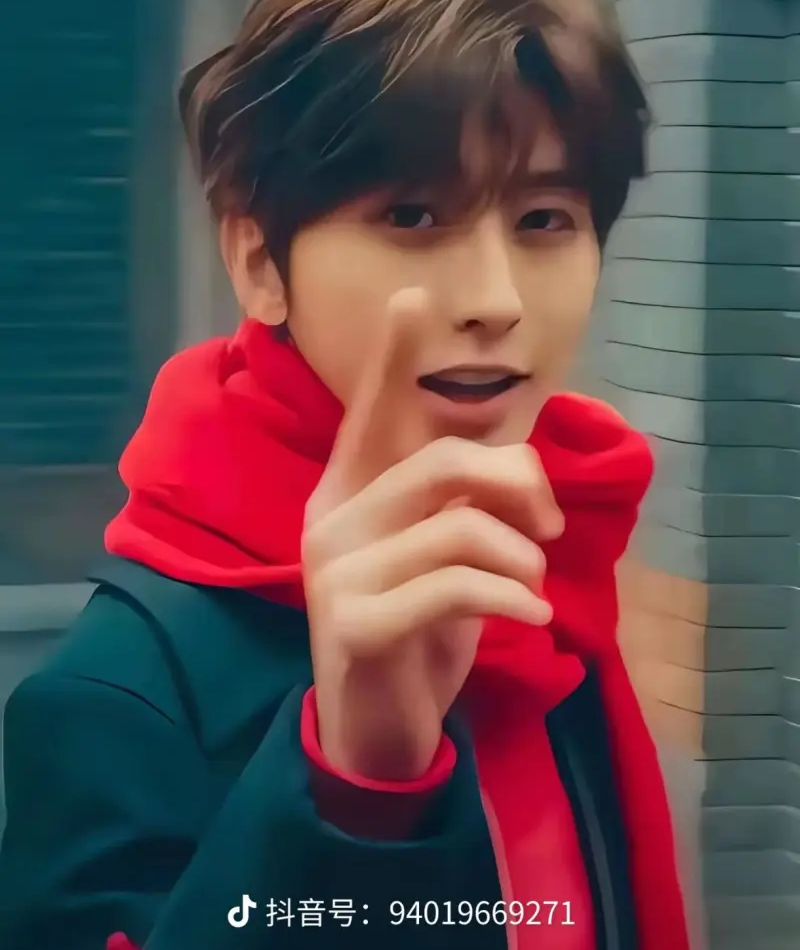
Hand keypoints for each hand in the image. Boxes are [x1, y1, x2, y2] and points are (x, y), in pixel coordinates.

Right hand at [302, 289, 562, 780]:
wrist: (377, 727)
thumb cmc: (417, 628)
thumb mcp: (444, 555)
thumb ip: (461, 502)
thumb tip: (518, 454)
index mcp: (352, 493)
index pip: (373, 415)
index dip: (393, 359)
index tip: (413, 296)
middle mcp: (332, 518)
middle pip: (445, 462)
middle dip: (520, 485)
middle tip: (548, 530)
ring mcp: (336, 571)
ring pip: (460, 528)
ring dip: (521, 561)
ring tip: (529, 592)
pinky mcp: (354, 624)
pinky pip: (455, 587)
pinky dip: (512, 601)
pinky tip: (530, 620)